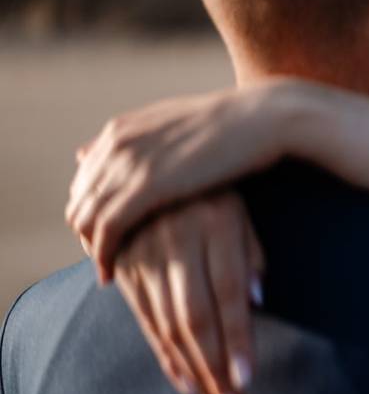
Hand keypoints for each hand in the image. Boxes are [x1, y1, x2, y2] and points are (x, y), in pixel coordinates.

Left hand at [66, 81, 287, 281]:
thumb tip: (122, 153)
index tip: (108, 237)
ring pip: (85, 218)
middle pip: (80, 201)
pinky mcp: (146, 187)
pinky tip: (113, 275)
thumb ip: (147, 141)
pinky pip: (106, 230)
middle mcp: (116, 144)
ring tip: (109, 271)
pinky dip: (103, 256)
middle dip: (87, 234)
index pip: (85, 180)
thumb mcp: (181, 127)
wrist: (264, 118)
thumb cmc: (237, 127)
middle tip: (106, 260)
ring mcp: (128, 164)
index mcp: (122, 129)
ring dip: (92, 249)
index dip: (91, 212)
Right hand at [113, 190, 264, 393]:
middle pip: (194, 315)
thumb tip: (256, 299)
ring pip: (168, 324)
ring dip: (194, 370)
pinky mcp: (123, 265)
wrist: (150, 158)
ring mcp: (144, 253)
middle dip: (215, 368)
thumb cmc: (215, 186)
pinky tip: (186, 381)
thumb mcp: (241, 206)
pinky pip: (145, 318)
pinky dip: (166, 353)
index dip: (236, 335)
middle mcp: (176, 238)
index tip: (246, 377)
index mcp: (215, 219)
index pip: (227, 289)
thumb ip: (250, 251)